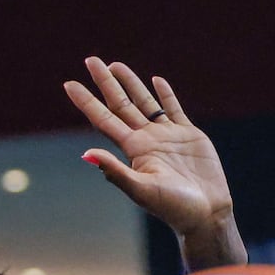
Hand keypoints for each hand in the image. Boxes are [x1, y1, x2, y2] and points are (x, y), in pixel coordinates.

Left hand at [65, 58, 244, 269]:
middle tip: (90, 60)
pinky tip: (156, 80)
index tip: (68, 84)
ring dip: (130, 83)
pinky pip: (173, 109)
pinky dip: (165, 94)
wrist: (206, 214)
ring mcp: (166, 136)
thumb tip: (86, 154)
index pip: (103, 118)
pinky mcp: (189, 135)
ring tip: (116, 65)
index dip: (86, 101)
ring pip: (144, 102)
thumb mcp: (141, 190)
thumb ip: (115, 171)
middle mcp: (146, 139)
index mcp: (133, 149)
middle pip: (121, 104)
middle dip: (105, 82)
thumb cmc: (173, 207)